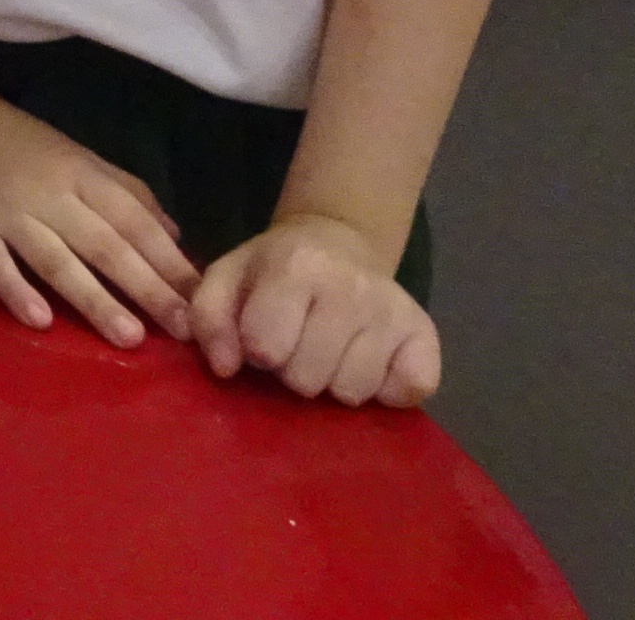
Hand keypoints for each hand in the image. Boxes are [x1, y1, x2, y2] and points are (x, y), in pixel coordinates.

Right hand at [0, 85, 197, 346]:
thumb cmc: (14, 140)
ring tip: (130, 337)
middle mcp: (50, 193)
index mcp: (81, 173)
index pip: (133, 219)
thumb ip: (124, 191)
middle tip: (184, 330)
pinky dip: (17, 290)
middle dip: (147, 288)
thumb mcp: (75, 156)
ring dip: (95, 299)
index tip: (201, 298)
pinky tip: (40, 321)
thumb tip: (174, 236)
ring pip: (57, 260)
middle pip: (104, 244)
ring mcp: (8, 212)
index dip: (168, 259)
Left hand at [191, 211, 440, 405]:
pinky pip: (411, 391)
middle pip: (308, 379)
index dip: (257, 349)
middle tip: (299, 343)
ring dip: (335, 381)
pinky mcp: (425, 333)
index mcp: (296, 268)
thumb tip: (224, 367)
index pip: (266, 347)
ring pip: (353, 392)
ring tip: (330, 350)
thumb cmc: (272, 268)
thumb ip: (209, 319)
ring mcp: (393, 310)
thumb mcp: (227, 278)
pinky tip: (371, 361)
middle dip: (294, 370)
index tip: (262, 334)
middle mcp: (351, 287)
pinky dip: (388, 390)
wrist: (336, 241)